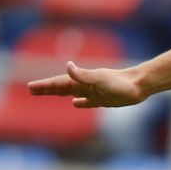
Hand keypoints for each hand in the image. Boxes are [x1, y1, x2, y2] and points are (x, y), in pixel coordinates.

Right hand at [27, 61, 147, 107]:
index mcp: (82, 81)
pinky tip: (75, 103)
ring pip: (71, 93)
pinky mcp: (104, 99)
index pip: (58, 83)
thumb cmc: (121, 83)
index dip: (44, 86)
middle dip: (46, 89)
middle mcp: (85, 86)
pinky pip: (87, 101)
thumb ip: (83, 74)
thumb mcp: (100, 79)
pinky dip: (80, 102)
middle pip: (61, 88)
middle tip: (31, 90)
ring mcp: (94, 92)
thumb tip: (67, 65)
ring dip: (58, 93)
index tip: (30, 87)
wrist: (140, 85)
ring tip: (47, 93)